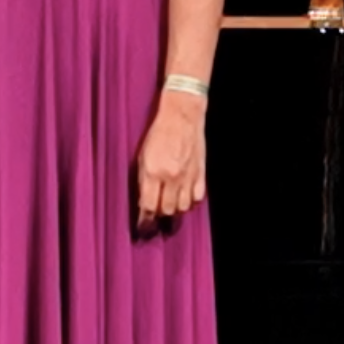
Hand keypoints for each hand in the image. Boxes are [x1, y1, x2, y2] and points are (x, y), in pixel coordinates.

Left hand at [133, 91, 205, 232]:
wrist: (181, 117)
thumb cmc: (158, 134)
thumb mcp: (142, 156)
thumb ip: (144, 181)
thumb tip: (144, 202)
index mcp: (153, 172)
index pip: (149, 206)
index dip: (145, 220)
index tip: (143, 227)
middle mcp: (172, 177)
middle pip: (167, 210)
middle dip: (160, 216)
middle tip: (156, 217)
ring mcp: (188, 176)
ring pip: (183, 207)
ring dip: (175, 210)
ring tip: (169, 207)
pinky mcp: (201, 174)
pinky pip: (197, 198)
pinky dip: (190, 202)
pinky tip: (184, 199)